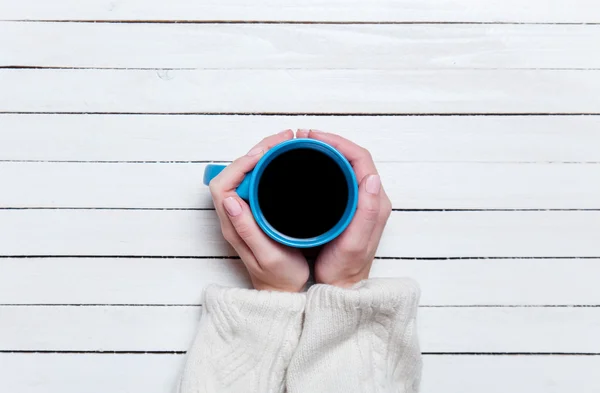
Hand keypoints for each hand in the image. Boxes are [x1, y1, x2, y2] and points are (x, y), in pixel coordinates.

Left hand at [209, 130, 309, 291]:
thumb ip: (247, 230)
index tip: (265, 155)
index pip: (223, 184)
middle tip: (283, 140)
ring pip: (244, 174)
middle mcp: (233, 216)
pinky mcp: (255, 212)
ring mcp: (243, 213)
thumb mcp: (267, 256)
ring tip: (286, 144)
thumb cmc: (278, 277)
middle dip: (255, 152)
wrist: (283, 292)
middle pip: (233, 173)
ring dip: (262, 156)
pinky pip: (255, 181)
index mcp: (232, 225)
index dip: (241, 164)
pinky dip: (268, 166)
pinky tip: (284, 162)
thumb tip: (230, 201)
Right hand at [297, 129, 392, 287]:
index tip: (313, 137)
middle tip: (304, 137)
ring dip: (327, 151)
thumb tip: (372, 178)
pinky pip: (340, 177)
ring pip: (346, 165)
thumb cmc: (344, 269)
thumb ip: (367, 212)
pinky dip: (325, 165)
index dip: (337, 143)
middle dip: (330, 142)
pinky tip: (309, 165)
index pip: (361, 159)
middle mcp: (371, 199)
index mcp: (376, 203)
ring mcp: (360, 203)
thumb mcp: (354, 244)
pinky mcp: (349, 208)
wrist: (340, 288)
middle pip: (353, 158)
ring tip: (304, 146)